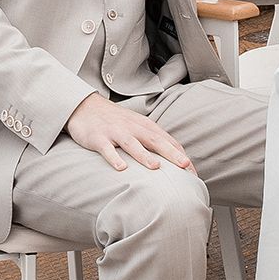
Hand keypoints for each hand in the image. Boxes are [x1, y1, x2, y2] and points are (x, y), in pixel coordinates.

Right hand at [63, 93, 194, 172]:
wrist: (85, 106)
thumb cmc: (117, 121)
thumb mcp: (138, 126)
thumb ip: (154, 140)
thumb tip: (176, 158)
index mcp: (145, 126)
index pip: (168, 141)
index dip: (181, 156)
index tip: (193, 173)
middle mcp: (133, 128)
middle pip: (155, 140)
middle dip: (171, 153)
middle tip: (185, 166)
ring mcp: (115, 132)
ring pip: (132, 144)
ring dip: (144, 155)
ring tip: (156, 167)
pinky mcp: (98, 138)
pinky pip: (106, 149)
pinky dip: (114, 158)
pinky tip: (121, 168)